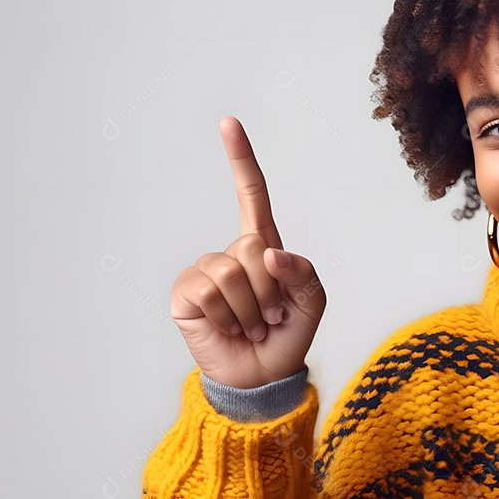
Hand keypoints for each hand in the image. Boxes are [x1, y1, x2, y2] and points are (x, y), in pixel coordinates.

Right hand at [170, 116, 326, 388]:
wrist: (261, 377)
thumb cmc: (287, 336)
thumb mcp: (312, 303)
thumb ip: (303, 272)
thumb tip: (269, 253)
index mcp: (264, 246)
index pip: (251, 195)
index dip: (240, 160)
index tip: (228, 123)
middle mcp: (231, 254)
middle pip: (252, 247)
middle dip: (270, 290)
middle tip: (270, 316)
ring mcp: (206, 272)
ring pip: (231, 272)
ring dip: (250, 309)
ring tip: (251, 325)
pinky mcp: (186, 294)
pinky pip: (209, 290)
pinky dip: (226, 316)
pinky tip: (227, 328)